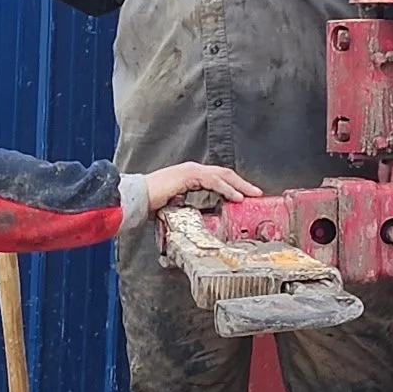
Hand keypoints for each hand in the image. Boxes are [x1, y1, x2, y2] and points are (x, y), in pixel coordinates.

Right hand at [144, 162, 260, 211]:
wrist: (136, 199)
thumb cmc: (150, 204)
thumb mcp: (176, 207)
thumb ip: (189, 210)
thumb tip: (198, 222)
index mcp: (190, 176)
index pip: (217, 178)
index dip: (233, 185)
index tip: (245, 196)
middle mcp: (192, 170)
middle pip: (224, 173)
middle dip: (242, 183)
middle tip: (256, 193)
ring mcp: (190, 170)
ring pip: (222, 175)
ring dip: (239, 185)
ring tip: (252, 194)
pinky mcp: (188, 175)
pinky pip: (213, 181)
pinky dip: (226, 189)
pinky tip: (236, 196)